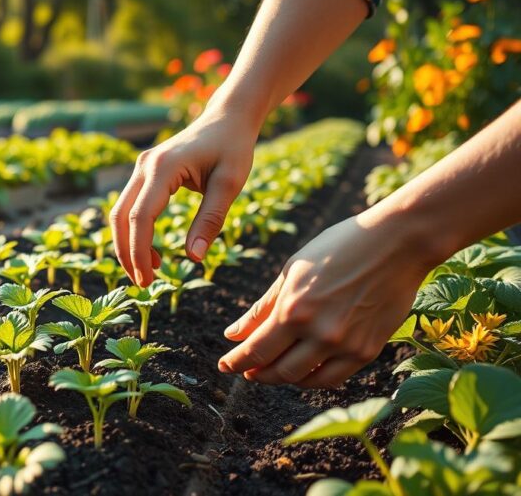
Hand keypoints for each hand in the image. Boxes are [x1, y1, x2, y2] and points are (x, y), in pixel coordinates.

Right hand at [110, 106, 256, 286]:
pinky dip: (134, 231)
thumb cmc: (233, 148)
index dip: (139, 252)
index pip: (141, 217)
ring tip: (149, 270)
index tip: (147, 279)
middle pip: (120, 216)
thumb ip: (210, 220)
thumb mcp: (230, 184)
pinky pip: (130, 205)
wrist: (228, 118)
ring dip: (128, 243)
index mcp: (163, 167)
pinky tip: (151, 251)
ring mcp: (141, 167)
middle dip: (126, 253)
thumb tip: (194, 258)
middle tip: (142, 283)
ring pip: (120, 212)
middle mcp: (144, 165)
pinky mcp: (145, 171)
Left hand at [218, 212, 434, 387]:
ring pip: (304, 379)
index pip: (255, 351)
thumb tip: (233, 334)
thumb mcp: (292, 270)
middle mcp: (319, 333)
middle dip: (256, 373)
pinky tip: (302, 369)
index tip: (224, 365)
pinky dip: (313, 378)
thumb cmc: (339, 247)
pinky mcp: (368, 351)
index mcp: (294, 309)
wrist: (398, 243)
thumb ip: (262, 308)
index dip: (236, 362)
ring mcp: (345, 345)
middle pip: (277, 371)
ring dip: (282, 378)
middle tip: (246, 369)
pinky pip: (333, 378)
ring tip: (271, 369)